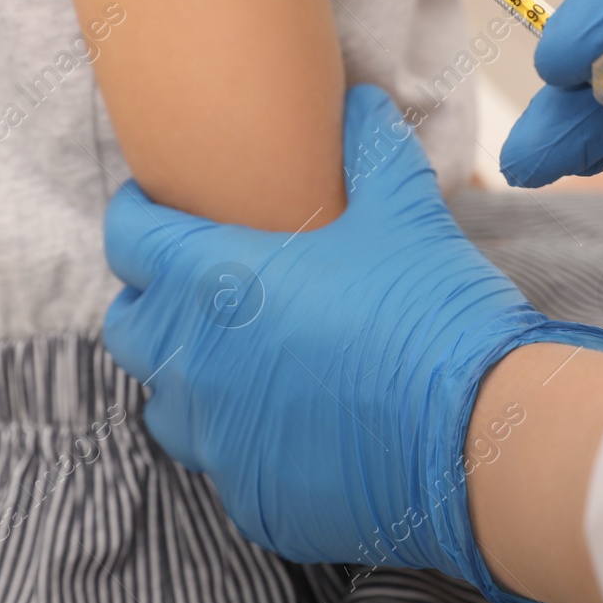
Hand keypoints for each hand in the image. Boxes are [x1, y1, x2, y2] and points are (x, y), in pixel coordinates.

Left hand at [103, 85, 602, 602]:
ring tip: (241, 356)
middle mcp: (194, 365)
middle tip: (200, 282)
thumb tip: (359, 102)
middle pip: (131, 326)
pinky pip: (223, 462)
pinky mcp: (250, 499)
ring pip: (166, 403)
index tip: (152, 205)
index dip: (137, 213)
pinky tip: (293, 421)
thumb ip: (371, 149)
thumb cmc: (428, 312)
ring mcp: (217, 441)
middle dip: (154, 300)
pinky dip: (243, 437)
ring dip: (190, 375)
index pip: (129, 237)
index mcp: (213, 284)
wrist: (473, 436)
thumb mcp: (404, 212)